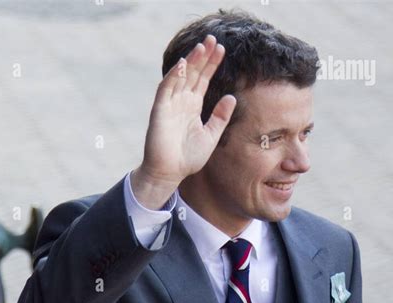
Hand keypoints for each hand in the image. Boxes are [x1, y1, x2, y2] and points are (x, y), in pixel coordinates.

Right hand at [131, 34, 236, 208]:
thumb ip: (220, 117)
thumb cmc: (188, 158)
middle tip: (213, 39)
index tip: (222, 49)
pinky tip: (183, 65)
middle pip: (193, 73)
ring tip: (202, 46)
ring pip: (180, 77)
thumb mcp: (211, 136)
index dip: (211, 64)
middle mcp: (181, 101)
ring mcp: (170, 104)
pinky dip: (173, 76)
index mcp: (193, 106)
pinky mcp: (160, 111)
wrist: (170, 173)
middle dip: (202, 56)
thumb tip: (232, 97)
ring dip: (190, 61)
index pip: (203, 79)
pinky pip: (166, 89)